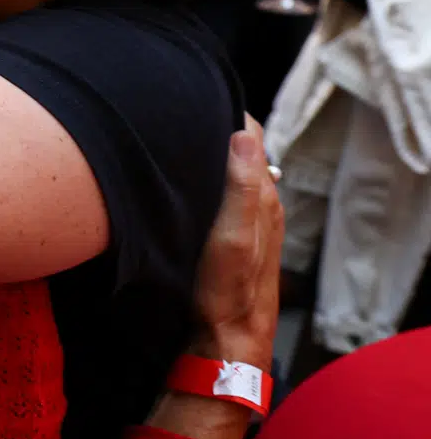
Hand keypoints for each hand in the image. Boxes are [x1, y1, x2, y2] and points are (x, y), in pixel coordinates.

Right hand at [192, 120, 283, 370]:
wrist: (226, 339)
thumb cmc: (226, 291)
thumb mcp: (231, 237)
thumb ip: (240, 186)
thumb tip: (242, 133)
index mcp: (261, 195)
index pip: (249, 135)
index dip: (225, 115)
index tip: (192, 98)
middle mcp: (260, 202)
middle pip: (240, 150)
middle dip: (215, 129)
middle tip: (177, 114)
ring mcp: (247, 219)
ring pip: (231, 171)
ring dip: (210, 154)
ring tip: (177, 139)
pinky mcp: (231, 233)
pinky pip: (223, 192)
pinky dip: (207, 178)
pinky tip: (186, 181)